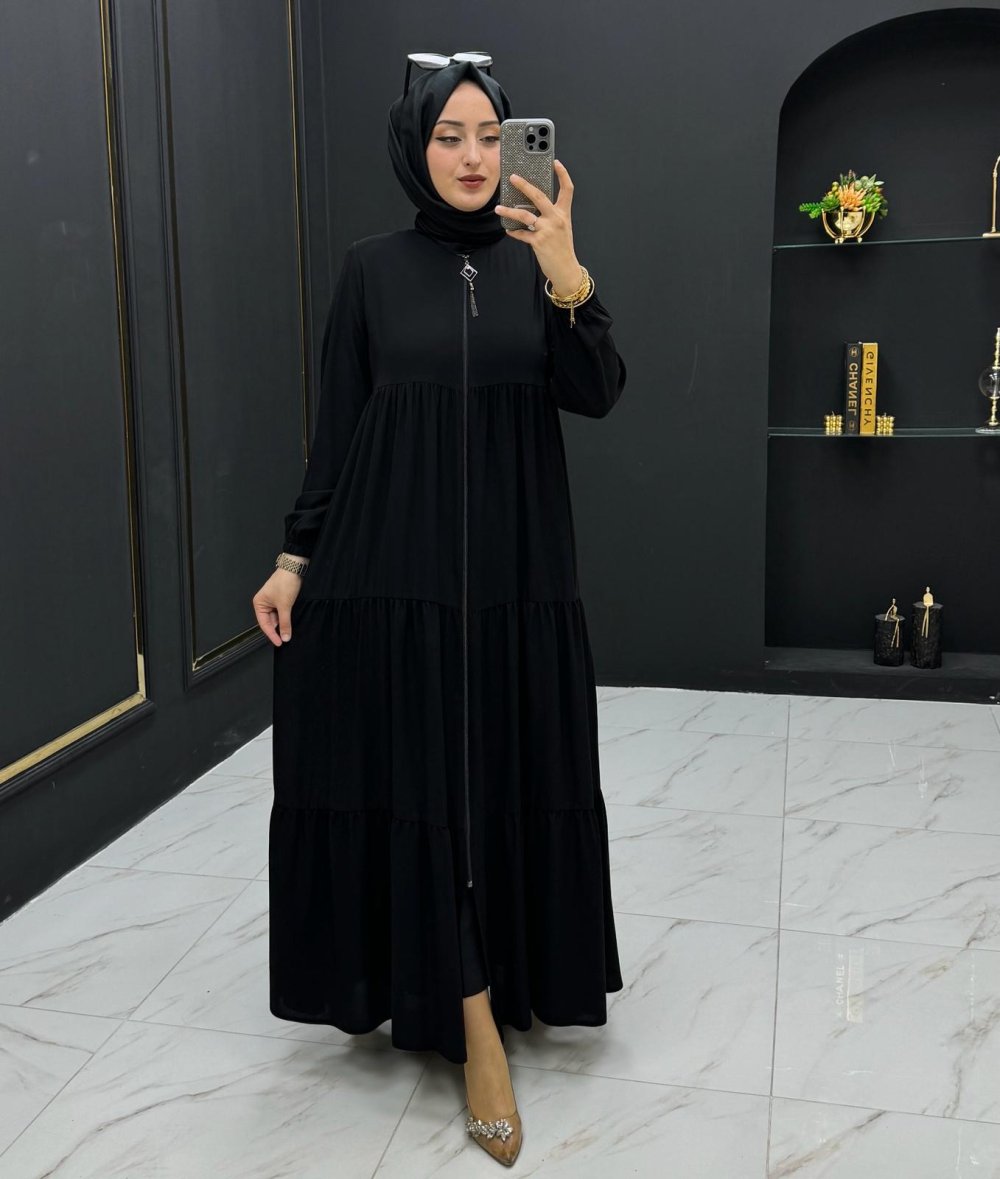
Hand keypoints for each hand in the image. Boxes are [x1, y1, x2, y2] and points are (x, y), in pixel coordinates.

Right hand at [252, 568, 303, 647]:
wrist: (295, 568)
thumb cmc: (285, 583)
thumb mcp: (285, 606)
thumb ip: (285, 623)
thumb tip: (285, 637)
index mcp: (259, 604)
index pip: (264, 624)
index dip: (272, 635)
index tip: (280, 643)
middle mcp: (264, 603)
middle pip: (270, 622)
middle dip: (278, 630)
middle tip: (286, 639)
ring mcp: (273, 601)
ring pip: (277, 618)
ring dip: (283, 624)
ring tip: (290, 632)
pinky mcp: (281, 600)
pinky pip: (282, 613)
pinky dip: (287, 618)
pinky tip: (291, 623)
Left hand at [495, 159, 583, 296]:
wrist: (566, 269)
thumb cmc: (562, 248)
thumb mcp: (561, 228)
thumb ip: (550, 215)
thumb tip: (530, 207)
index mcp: (563, 213)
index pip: (567, 189)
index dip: (563, 174)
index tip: (556, 162)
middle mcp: (556, 219)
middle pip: (539, 196)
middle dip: (524, 185)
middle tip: (512, 177)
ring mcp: (547, 230)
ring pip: (525, 215)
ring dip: (509, 211)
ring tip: (499, 208)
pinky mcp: (538, 242)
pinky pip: (522, 234)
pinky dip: (514, 232)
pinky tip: (508, 230)